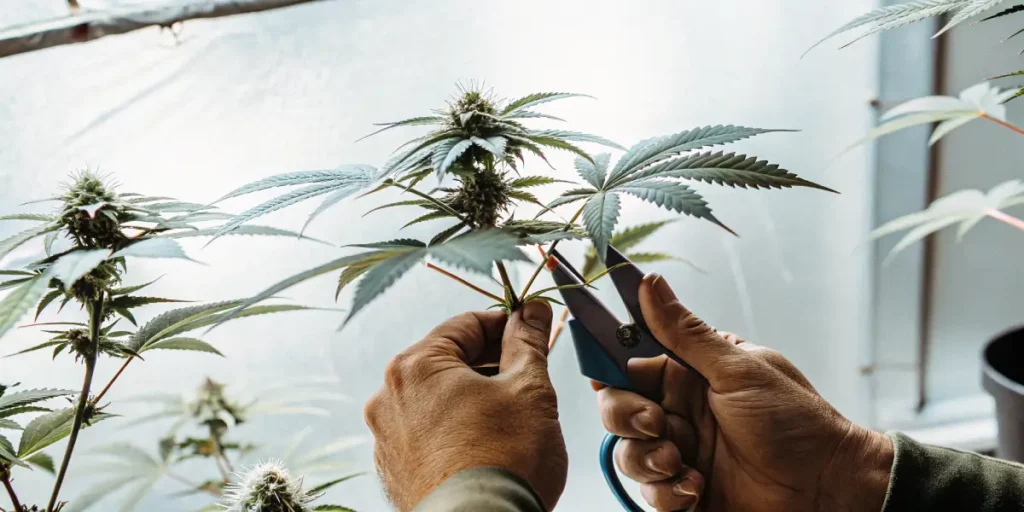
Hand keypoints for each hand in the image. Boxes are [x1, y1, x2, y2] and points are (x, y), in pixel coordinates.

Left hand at [364, 301, 566, 510]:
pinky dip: (455, 430)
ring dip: (473, 397)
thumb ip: (528, 342)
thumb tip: (531, 311)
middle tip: (528, 376)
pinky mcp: (394, 471)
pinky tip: (487, 445)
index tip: (531, 331)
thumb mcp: (528, 389)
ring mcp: (387, 438)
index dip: (506, 325)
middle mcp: (388, 398)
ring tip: (511, 416)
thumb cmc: (506, 460)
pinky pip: (427, 434)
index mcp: (415, 367)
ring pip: (437, 399)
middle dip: (491, 363)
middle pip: (448, 361)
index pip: (466, 324)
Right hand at [597, 274, 893, 510]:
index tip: (601, 373)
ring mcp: (680, 453)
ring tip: (681, 464)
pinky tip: (695, 489)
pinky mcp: (683, 492)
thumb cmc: (795, 422)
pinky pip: (649, 493)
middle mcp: (679, 411)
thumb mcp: (738, 370)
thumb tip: (650, 283)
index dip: (608, 366)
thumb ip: (685, 333)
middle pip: (617, 407)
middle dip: (625, 416)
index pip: (630, 362)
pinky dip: (666, 493)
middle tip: (656, 424)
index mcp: (689, 375)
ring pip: (627, 452)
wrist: (828, 487)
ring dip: (647, 459)